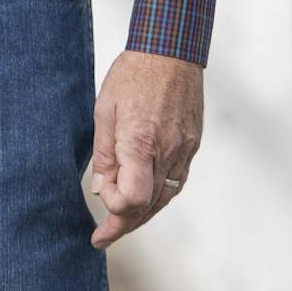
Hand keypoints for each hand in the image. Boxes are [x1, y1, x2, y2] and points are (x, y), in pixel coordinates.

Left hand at [88, 50, 203, 249]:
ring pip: (164, 199)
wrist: (171, 52)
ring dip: (141, 216)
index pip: (132, 200)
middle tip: (103, 237)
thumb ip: (104, 152)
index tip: (100, 198)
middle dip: (123, 224)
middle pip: (148, 207)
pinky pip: (175, 183)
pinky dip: (158, 197)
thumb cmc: (133, 76)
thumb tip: (101, 187)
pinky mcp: (192, 147)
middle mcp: (166, 153)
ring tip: (120, 224)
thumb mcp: (104, 110)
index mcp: (140, 143)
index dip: (113, 209)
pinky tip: (144, 200)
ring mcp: (183, 152)